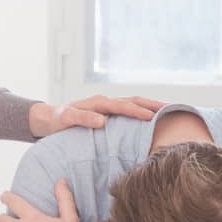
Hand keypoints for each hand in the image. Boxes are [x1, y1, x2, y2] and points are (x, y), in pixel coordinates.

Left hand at [29, 95, 165, 137]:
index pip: (123, 105)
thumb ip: (82, 119)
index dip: (138, 111)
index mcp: (99, 103)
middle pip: (134, 100)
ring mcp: (108, 107)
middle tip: (172, 110)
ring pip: (134, 103)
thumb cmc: (57, 121)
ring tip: (169, 112)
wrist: (48, 119)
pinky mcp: (108, 113)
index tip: (152, 117)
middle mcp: (106, 102)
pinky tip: (152, 120)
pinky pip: (128, 110)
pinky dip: (142, 112)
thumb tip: (102, 121)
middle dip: (153, 105)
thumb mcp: (66, 120)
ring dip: (150, 107)